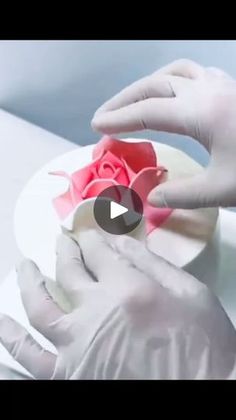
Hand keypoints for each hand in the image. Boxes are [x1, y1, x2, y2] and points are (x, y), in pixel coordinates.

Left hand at [0, 230, 235, 378]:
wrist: (207, 392)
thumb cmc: (204, 345)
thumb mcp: (191, 293)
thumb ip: (151, 263)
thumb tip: (118, 241)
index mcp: (128, 289)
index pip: (98, 252)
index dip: (91, 239)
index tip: (88, 234)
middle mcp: (96, 314)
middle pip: (69, 272)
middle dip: (66, 252)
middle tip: (63, 242)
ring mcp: (78, 347)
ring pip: (40, 308)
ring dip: (29, 283)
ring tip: (23, 267)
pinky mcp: (72, 376)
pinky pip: (32, 359)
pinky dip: (14, 340)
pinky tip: (4, 323)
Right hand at [92, 59, 235, 208]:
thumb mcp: (222, 189)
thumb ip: (183, 195)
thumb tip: (151, 198)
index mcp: (201, 113)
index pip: (148, 112)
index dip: (119, 119)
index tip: (97, 127)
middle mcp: (208, 90)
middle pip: (155, 84)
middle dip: (125, 100)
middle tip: (104, 117)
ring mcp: (223, 85)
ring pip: (175, 71)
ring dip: (149, 85)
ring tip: (133, 102)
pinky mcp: (233, 88)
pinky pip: (195, 73)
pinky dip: (174, 80)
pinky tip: (174, 95)